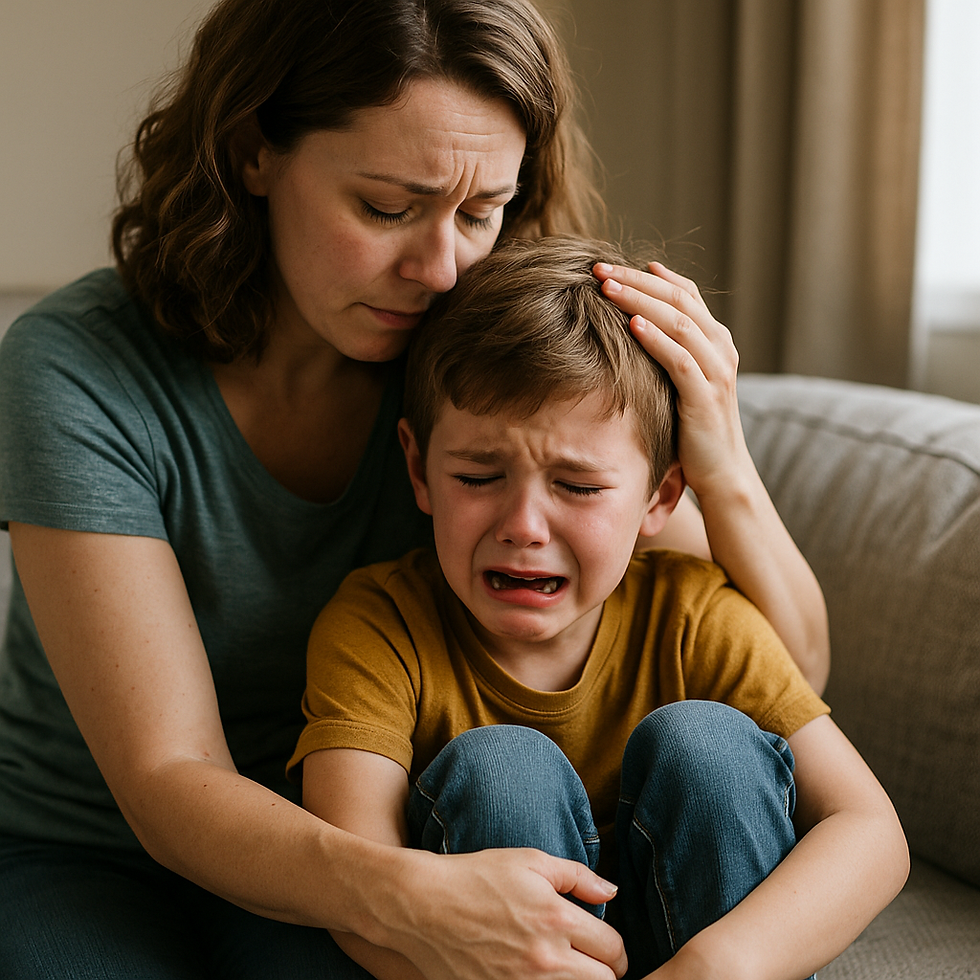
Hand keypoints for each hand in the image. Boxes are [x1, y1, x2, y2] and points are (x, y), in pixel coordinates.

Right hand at [389, 847, 626, 979]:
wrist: (423, 905)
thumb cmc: (477, 877)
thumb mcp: (529, 861)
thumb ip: (577, 876)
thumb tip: (612, 892)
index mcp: (557, 920)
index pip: (613, 949)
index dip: (615, 949)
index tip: (605, 947)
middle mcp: (545, 959)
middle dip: (604, 972)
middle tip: (592, 964)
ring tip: (566, 969)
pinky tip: (538, 977)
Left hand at [594, 261, 750, 501]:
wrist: (722, 472)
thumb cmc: (693, 427)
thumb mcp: (680, 382)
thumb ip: (667, 352)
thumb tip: (630, 324)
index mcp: (714, 339)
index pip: (683, 292)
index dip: (649, 275)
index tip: (613, 264)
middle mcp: (720, 348)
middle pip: (677, 299)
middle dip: (636, 280)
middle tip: (600, 267)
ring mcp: (716, 371)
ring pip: (678, 322)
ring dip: (640, 301)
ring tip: (607, 287)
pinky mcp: (705, 397)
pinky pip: (680, 359)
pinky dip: (655, 338)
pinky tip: (630, 325)